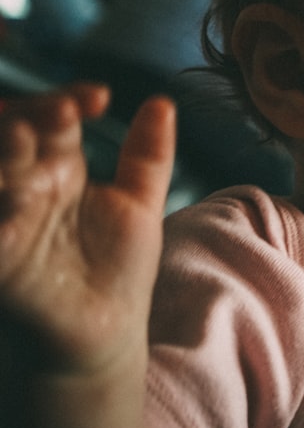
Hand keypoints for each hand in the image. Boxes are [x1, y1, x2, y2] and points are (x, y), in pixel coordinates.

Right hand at [0, 83, 174, 376]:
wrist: (105, 329)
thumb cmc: (118, 267)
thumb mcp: (140, 203)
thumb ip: (148, 155)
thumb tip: (163, 103)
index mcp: (59, 167)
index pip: (54, 116)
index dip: (70, 99)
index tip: (99, 98)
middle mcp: (27, 184)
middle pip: (13, 132)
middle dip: (33, 115)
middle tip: (63, 111)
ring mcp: (7, 216)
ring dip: (3, 149)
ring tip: (22, 136)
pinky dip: (0, 204)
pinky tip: (10, 193)